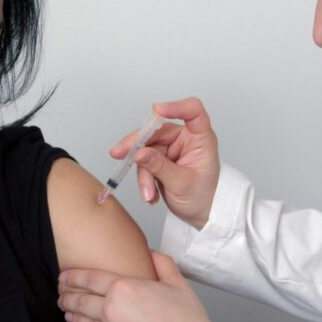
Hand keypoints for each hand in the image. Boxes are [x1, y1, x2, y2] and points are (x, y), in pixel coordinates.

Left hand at [58, 252, 232, 321]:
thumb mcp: (177, 283)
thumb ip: (161, 263)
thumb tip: (150, 253)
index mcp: (125, 289)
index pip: (89, 279)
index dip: (72, 277)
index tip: (63, 276)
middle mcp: (112, 311)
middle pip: (80, 301)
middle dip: (67, 297)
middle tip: (61, 295)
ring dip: (73, 315)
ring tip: (68, 312)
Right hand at [112, 97, 219, 228]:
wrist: (201, 214)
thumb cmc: (202, 197)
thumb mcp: (181, 184)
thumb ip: (160, 167)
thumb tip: (139, 153)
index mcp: (200, 139)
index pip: (192, 112)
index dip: (175, 106)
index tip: (157, 109)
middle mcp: (185, 138)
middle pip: (156, 130)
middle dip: (138, 147)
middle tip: (119, 155)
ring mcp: (171, 148)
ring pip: (145, 149)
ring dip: (143, 174)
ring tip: (149, 194)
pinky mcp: (160, 158)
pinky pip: (143, 162)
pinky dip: (144, 179)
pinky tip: (150, 194)